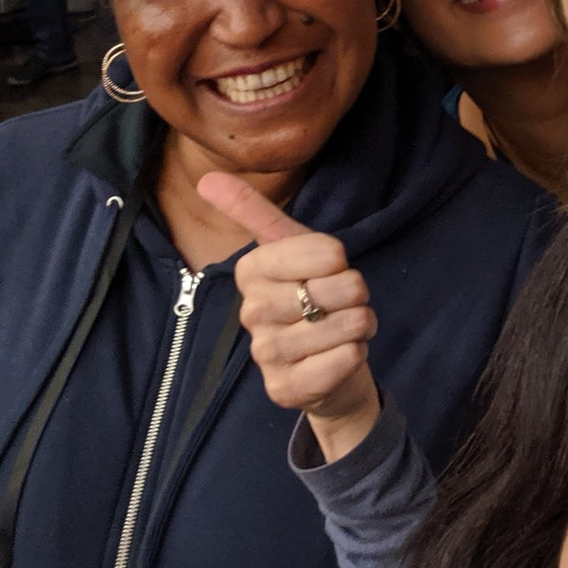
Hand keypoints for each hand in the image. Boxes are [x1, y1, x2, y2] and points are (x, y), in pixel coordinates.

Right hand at [197, 171, 380, 462]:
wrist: (332, 363)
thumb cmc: (313, 296)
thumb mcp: (292, 246)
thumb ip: (253, 210)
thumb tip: (207, 177)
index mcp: (250, 271)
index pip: (324, 251)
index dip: (341, 261)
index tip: (331, 269)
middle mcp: (250, 312)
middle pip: (337, 289)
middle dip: (356, 295)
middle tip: (341, 304)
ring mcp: (264, 354)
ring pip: (343, 325)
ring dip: (360, 325)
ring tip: (345, 329)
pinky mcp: (283, 389)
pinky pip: (340, 362)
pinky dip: (354, 356)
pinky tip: (342, 356)